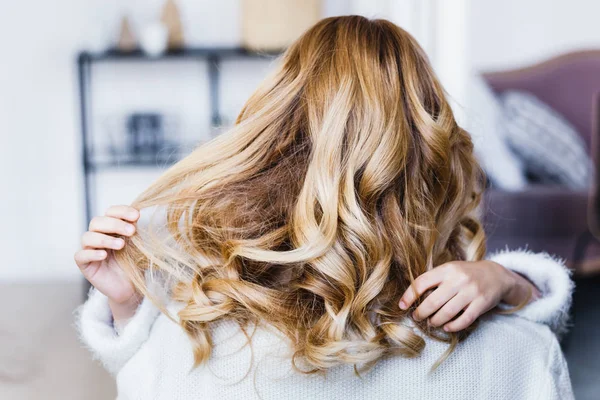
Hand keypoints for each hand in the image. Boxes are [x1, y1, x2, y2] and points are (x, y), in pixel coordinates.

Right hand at [74, 205, 141, 321]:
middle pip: (97, 221)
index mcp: (111, 228)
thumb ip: (134, 230)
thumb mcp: (137, 244)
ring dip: (105, 238)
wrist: (131, 287)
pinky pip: (81, 255)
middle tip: (131, 231)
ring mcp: (89, 250)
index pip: (110, 212)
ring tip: (121, 245)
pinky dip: (92, 253)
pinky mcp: (85, 265)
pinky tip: (104, 255)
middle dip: (115, 224)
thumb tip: (137, 214)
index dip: (122, 211)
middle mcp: (98, 236)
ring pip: (87, 237)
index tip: (137, 216)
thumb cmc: (134, 264)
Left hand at [398, 260, 539, 331]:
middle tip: (417, 317)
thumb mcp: (449, 269)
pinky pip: (464, 320)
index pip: (422, 282)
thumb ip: (434, 279)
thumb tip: (412, 296)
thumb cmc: (466, 273)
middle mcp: (458, 279)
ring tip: (431, 323)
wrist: (496, 274)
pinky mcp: (481, 304)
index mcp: (447, 269)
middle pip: (433, 301)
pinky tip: (447, 328)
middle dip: (421, 313)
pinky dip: (453, 327)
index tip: (402, 306)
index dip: (409, 296)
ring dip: (435, 321)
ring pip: (447, 313)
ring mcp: (471, 292)